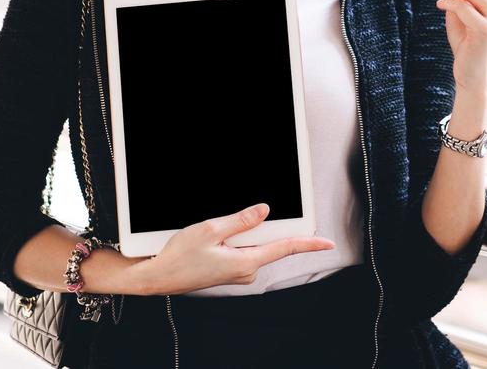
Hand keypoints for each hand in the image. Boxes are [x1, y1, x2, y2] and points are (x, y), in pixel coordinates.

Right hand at [132, 203, 333, 294]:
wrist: (159, 276)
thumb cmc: (180, 257)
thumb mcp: (211, 230)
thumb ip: (241, 220)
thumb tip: (264, 211)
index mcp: (246, 263)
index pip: (285, 248)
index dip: (309, 244)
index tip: (328, 243)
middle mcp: (246, 271)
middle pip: (266, 241)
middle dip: (257, 225)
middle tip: (229, 224)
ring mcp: (238, 273)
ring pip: (251, 244)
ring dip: (241, 232)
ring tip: (214, 232)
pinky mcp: (229, 270)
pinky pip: (241, 249)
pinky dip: (234, 238)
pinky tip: (214, 237)